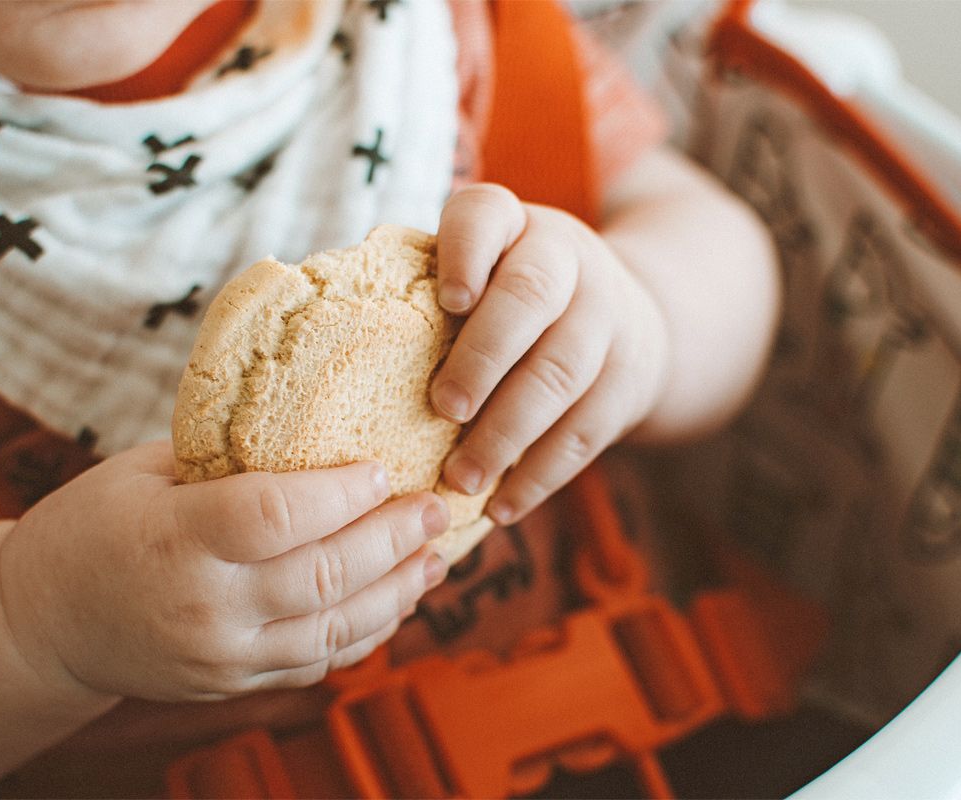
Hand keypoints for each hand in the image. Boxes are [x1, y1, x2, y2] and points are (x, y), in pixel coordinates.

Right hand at [0, 442, 449, 701]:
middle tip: (438, 509)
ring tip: (436, 558)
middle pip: (323, 574)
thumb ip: (222, 459)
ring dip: (398, 591)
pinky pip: (317, 662)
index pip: (275, 515)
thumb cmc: (91, 527)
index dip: (341, 492)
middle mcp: (204, 606)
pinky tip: (397, 602)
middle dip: (394, 539)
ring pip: (334, 628)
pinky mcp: (233, 684)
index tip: (384, 469)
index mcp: (175, 538)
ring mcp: (222, 655)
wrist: (40, 625)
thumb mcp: (141, 473)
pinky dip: (366, 633)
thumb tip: (312, 421)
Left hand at [430, 184, 668, 525]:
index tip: (449, 301)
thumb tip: (331, 338)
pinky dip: (541, 475)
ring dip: (508, 431)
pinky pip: (587, 432)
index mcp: (511, 225)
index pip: (489, 215)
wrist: (629, 315)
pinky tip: (502, 505)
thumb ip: (424, 290)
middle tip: (443, 408)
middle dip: (484, 356)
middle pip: (532, 298)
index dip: (468, 253)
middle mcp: (565, 260)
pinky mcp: (627, 380)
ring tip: (460, 477)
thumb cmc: (509, 301)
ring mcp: (605, 318)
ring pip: (562, 372)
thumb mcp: (482, 270)